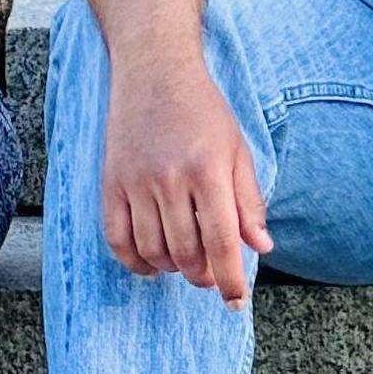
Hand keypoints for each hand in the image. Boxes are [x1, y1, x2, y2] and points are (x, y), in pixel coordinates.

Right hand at [103, 58, 271, 305]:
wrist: (155, 72)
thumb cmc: (204, 111)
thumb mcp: (238, 150)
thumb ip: (249, 201)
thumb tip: (261, 247)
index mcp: (208, 170)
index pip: (222, 242)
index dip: (231, 280)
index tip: (236, 302)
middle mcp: (170, 178)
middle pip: (185, 252)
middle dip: (202, 276)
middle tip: (210, 276)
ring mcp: (136, 181)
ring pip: (152, 250)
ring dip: (171, 268)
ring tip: (184, 263)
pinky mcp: (111, 181)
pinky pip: (116, 238)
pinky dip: (134, 261)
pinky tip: (151, 264)